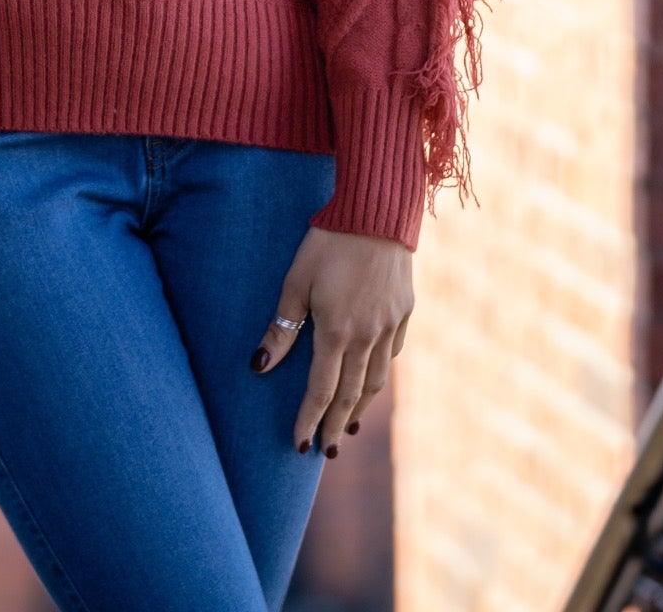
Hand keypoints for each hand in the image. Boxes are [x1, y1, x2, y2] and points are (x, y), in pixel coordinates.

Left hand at [249, 227, 412, 455]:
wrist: (377, 211)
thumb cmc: (328, 241)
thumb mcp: (296, 280)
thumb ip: (281, 327)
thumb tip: (258, 367)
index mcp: (337, 331)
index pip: (321, 390)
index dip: (309, 420)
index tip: (299, 446)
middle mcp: (367, 336)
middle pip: (351, 394)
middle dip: (336, 425)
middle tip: (328, 450)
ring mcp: (390, 326)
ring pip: (376, 380)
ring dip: (361, 407)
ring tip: (350, 426)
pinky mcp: (405, 312)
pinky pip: (392, 354)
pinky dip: (380, 374)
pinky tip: (372, 381)